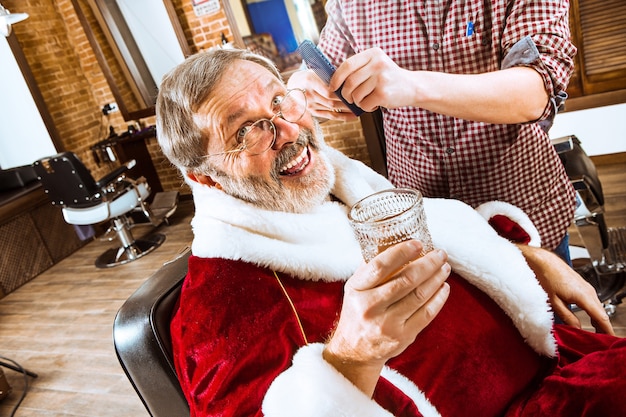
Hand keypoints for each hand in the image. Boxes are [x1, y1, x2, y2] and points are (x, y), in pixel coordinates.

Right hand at [287, 69, 356, 120]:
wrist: (293, 84)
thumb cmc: (311, 75)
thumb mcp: (317, 70)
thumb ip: (330, 74)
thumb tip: (351, 78)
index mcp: (309, 81)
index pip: (329, 90)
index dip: (342, 92)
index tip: (355, 90)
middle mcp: (308, 94)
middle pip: (331, 101)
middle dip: (348, 101)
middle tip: (361, 99)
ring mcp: (310, 105)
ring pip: (332, 109)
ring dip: (348, 108)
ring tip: (360, 106)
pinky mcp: (313, 112)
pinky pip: (330, 116)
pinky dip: (343, 116)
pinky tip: (353, 115)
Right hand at [324, 240, 450, 395]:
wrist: (355, 351)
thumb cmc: (358, 311)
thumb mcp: (356, 288)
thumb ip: (372, 268)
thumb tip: (396, 243)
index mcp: (356, 290)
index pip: (380, 267)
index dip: (401, 253)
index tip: (418, 244)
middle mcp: (370, 307)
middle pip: (405, 281)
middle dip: (427, 264)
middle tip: (440, 254)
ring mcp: (387, 324)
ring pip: (419, 296)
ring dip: (436, 279)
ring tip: (444, 268)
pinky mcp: (402, 337)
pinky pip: (426, 314)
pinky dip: (439, 298)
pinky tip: (444, 287)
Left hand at [330, 47, 418, 111]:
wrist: (413, 87)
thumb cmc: (389, 78)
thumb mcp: (376, 65)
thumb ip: (359, 68)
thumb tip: (333, 81)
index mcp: (373, 54)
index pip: (347, 65)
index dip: (336, 78)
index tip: (333, 87)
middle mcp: (378, 64)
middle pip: (349, 82)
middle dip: (345, 94)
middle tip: (349, 99)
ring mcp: (381, 78)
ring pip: (356, 95)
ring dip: (357, 102)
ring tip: (366, 100)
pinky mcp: (383, 93)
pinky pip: (364, 104)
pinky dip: (366, 107)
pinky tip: (375, 104)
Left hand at [517, 244, 613, 334]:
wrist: (544, 262)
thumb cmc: (547, 278)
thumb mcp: (554, 302)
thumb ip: (567, 317)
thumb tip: (577, 329)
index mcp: (584, 296)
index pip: (601, 317)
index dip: (607, 329)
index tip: (610, 339)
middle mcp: (589, 291)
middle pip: (602, 313)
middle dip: (604, 328)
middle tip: (601, 341)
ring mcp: (587, 288)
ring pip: (598, 308)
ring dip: (598, 320)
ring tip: (597, 334)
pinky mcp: (583, 287)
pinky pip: (593, 302)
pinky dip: (594, 312)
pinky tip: (590, 320)